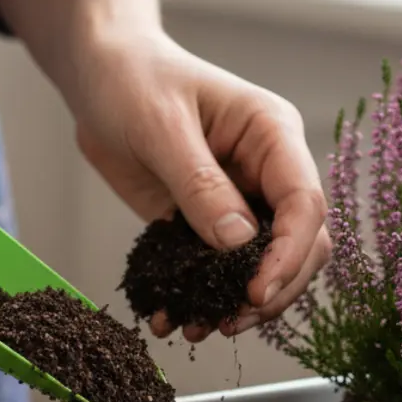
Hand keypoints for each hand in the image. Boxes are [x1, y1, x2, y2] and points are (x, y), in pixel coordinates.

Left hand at [72, 32, 330, 342]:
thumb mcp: (160, 125)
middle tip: (228, 321)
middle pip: (300, 244)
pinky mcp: (205, 220)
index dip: (288, 253)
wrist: (97, 74)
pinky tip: (172, 316)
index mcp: (272, 134)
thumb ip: (199, 183)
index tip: (255, 291)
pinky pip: (217, 268)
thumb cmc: (131, 78)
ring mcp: (240, 198)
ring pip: (263, 264)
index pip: (304, 202)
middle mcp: (267, 170)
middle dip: (271, 288)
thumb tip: (238, 243)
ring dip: (238, 303)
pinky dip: (202, 296)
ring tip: (198, 328)